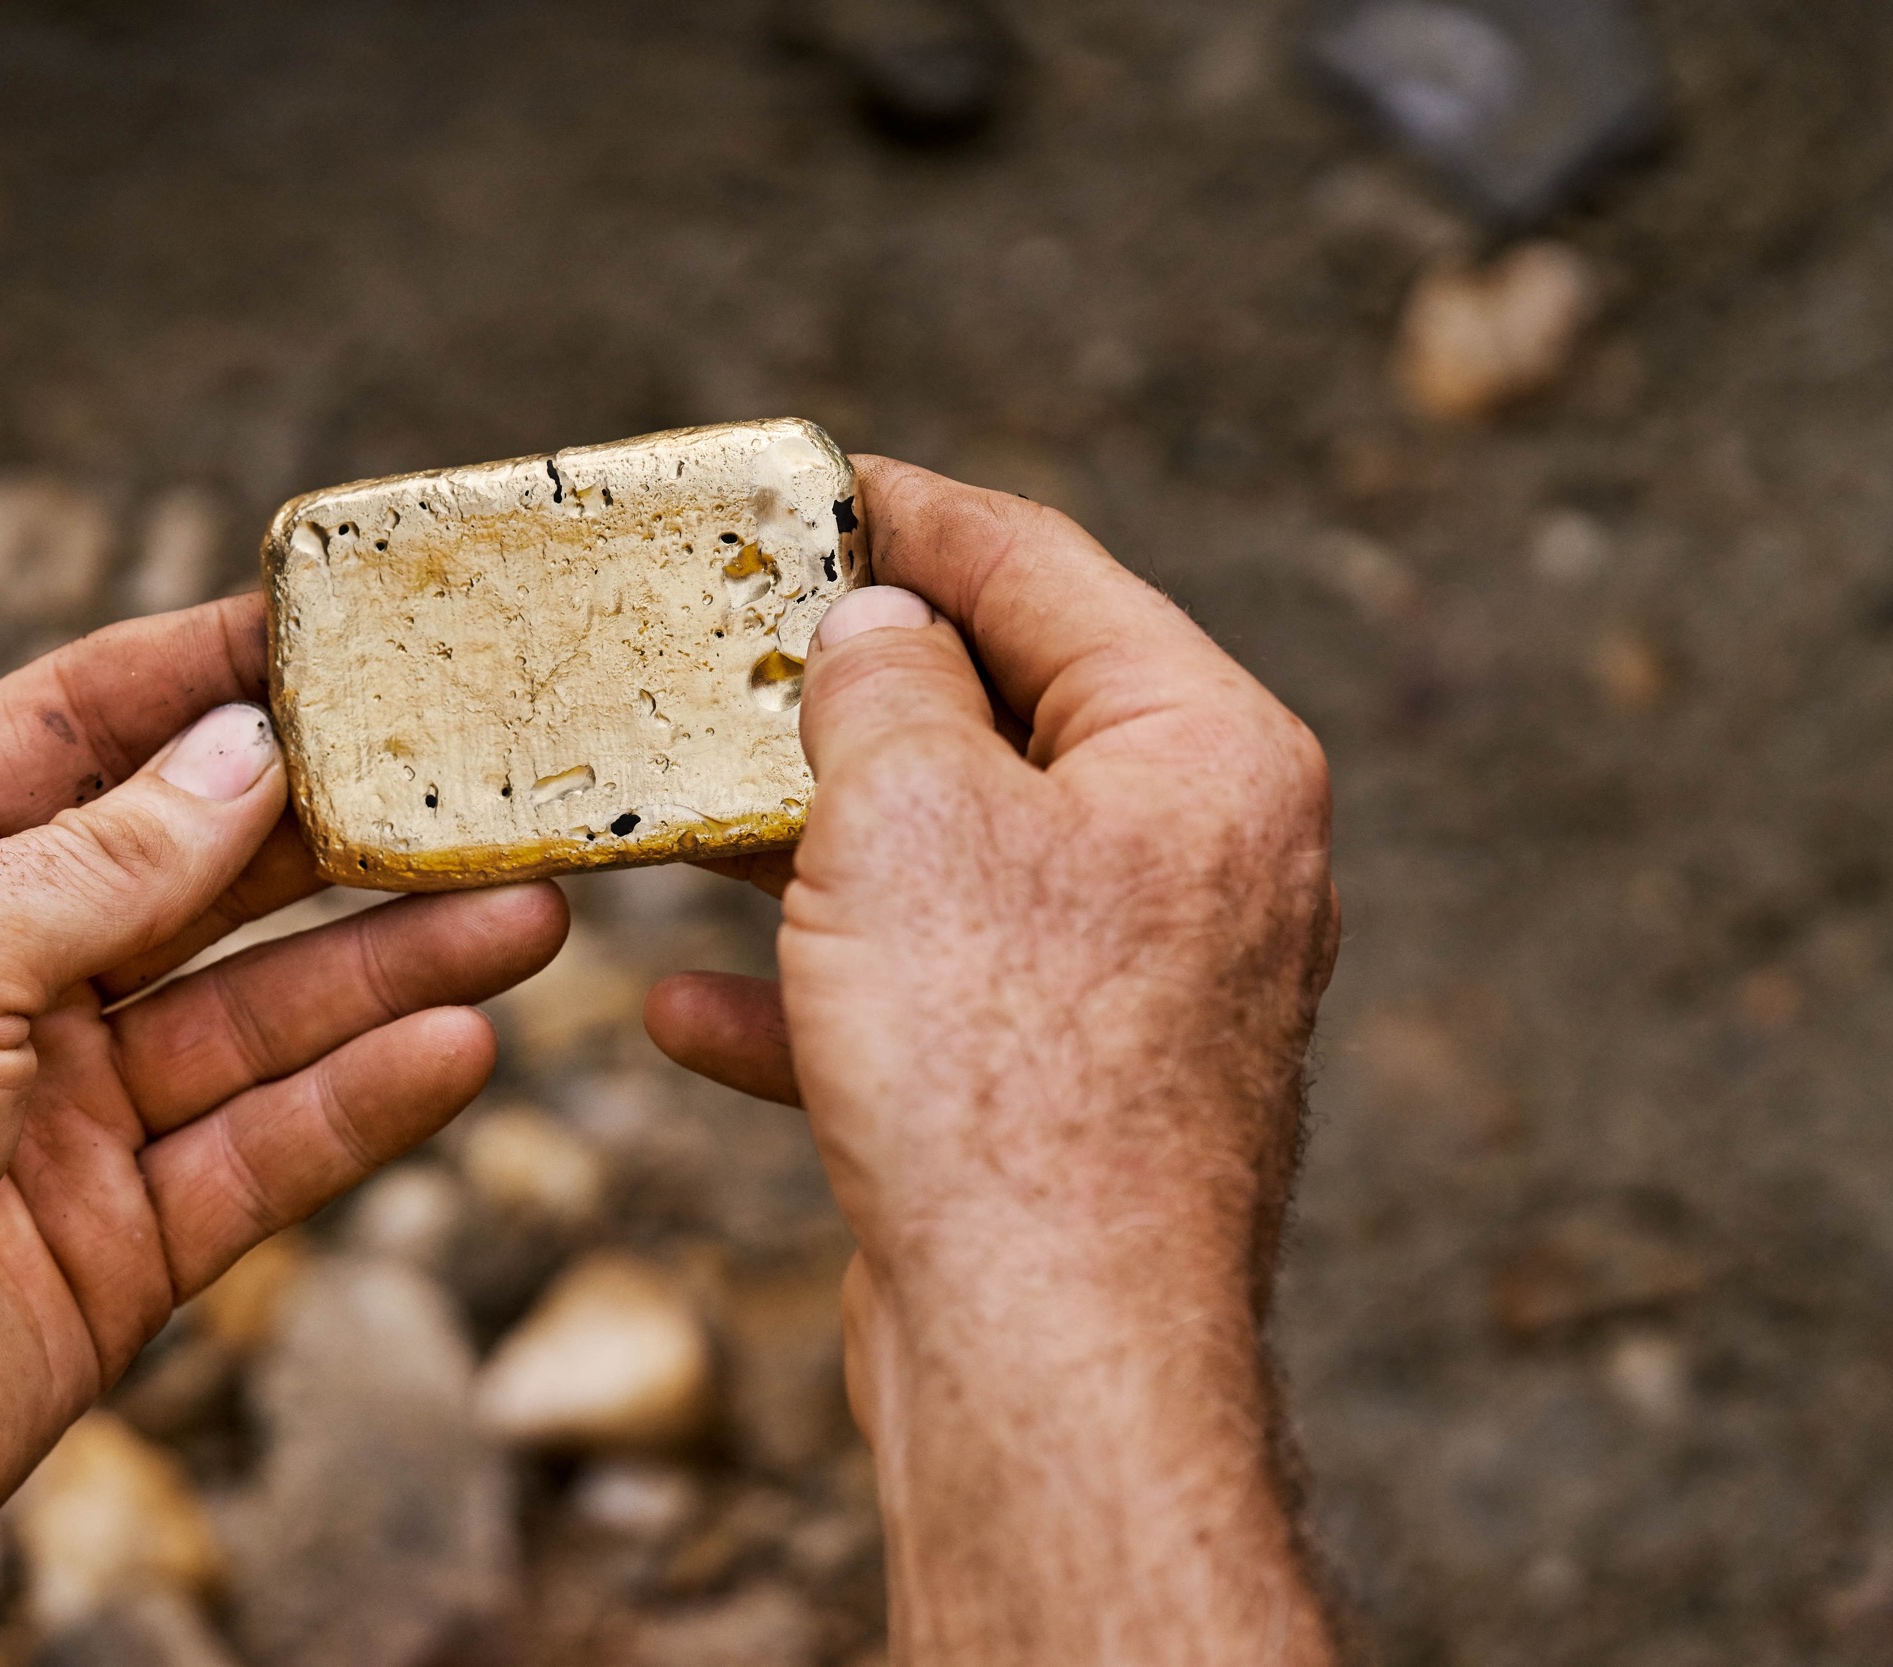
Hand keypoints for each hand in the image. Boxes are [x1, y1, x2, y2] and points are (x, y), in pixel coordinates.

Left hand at [0, 595, 567, 1666]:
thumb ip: (104, 861)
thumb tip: (248, 749)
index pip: (75, 732)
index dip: (204, 673)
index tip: (341, 626)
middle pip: (201, 874)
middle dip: (341, 829)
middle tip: (477, 780)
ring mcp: (64, 1114)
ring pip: (262, 1016)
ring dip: (393, 965)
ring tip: (527, 911)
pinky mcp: (121, 1241)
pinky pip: (265, 1151)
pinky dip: (363, 1102)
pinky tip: (459, 1046)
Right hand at [648, 460, 1341, 1664]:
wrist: (1048, 1365)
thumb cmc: (998, 1071)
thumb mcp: (907, 817)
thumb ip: (881, 686)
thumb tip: (871, 626)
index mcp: (1207, 756)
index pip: (1048, 571)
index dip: (914, 515)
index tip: (814, 485)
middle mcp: (1203, 864)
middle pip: (1002, 720)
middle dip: (846, 698)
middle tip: (722, 648)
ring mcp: (1143, 991)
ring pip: (953, 869)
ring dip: (811, 851)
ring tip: (685, 818)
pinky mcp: (1072, 1100)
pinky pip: (936, 1005)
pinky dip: (822, 996)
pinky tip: (688, 1011)